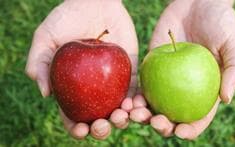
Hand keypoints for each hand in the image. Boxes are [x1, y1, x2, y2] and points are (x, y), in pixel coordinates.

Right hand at [25, 0, 137, 139]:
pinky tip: (134, 105)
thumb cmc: (68, 18)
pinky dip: (136, 102)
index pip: (73, 114)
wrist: (96, 2)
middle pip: (98, 118)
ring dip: (121, 120)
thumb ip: (40, 63)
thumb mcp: (46, 37)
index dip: (76, 128)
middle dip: (101, 128)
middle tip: (102, 124)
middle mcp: (92, 89)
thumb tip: (45, 94)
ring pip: (119, 110)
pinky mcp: (129, 73)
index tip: (81, 130)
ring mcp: (112, 83)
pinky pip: (135, 92)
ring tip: (121, 116)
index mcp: (72, 87)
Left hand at [130, 0, 234, 139]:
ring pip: (153, 105)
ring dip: (142, 115)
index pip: (199, 117)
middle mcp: (184, 90)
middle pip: (172, 116)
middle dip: (162, 126)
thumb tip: (226, 99)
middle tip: (155, 122)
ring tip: (135, 114)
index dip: (190, 129)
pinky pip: (141, 86)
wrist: (197, 2)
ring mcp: (167, 80)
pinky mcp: (152, 67)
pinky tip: (128, 100)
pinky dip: (134, 95)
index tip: (180, 131)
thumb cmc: (222, 22)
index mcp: (206, 91)